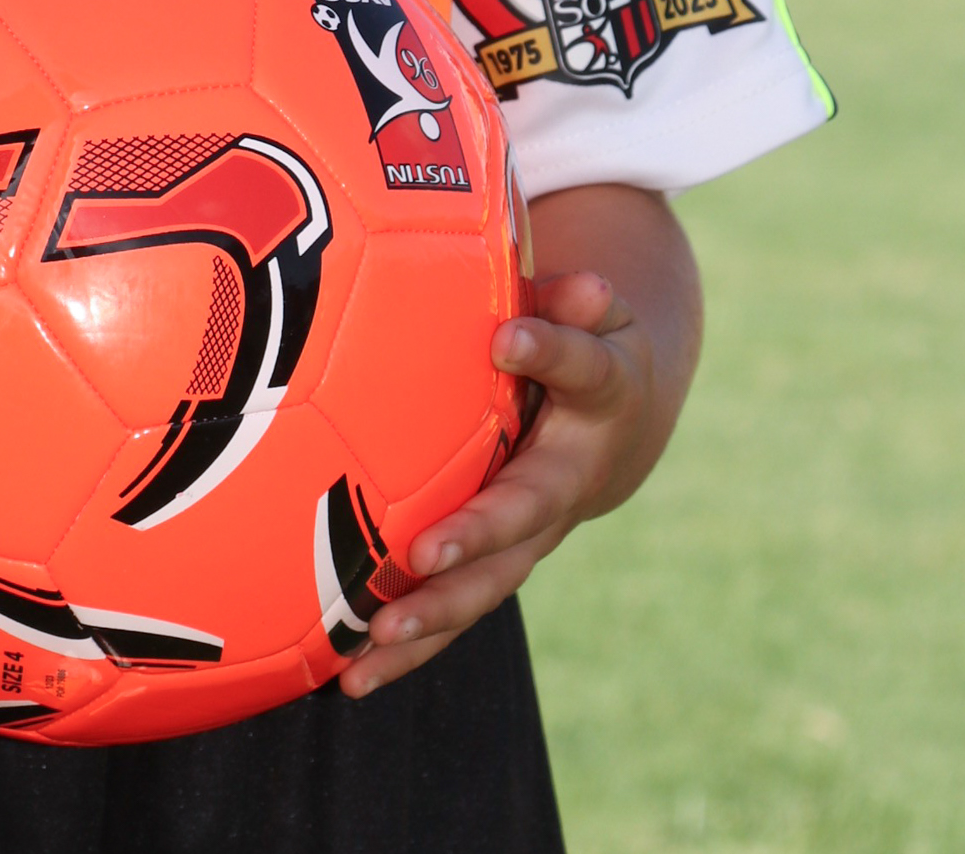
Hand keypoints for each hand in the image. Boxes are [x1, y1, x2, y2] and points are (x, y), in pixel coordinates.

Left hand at [338, 267, 645, 697]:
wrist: (615, 426)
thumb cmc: (587, 347)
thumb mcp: (594, 313)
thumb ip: (575, 301)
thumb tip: (586, 287)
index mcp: (598, 398)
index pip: (580, 369)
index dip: (548, 350)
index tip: (506, 336)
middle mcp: (564, 481)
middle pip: (525, 516)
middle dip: (476, 538)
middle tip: (427, 554)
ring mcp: (529, 534)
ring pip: (486, 585)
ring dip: (433, 618)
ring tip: (375, 643)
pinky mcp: (491, 563)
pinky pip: (452, 610)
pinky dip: (408, 649)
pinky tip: (349, 676)